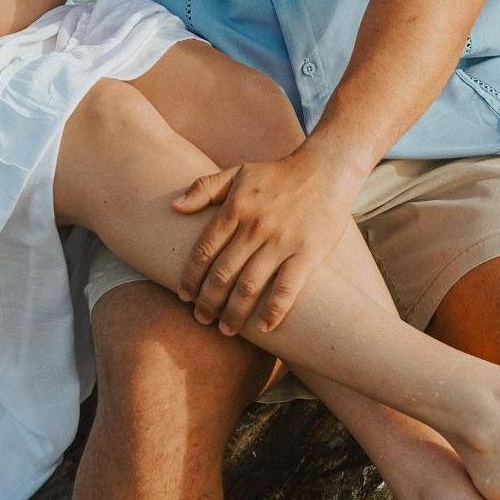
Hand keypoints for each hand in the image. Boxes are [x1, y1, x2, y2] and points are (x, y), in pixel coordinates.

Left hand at [171, 151, 357, 335]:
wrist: (325, 170)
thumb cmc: (277, 175)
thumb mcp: (237, 173)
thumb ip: (204, 188)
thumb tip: (174, 207)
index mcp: (235, 208)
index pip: (203, 250)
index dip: (190, 277)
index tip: (183, 296)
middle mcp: (255, 227)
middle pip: (222, 273)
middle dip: (208, 301)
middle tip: (201, 319)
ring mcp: (282, 241)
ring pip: (249, 286)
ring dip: (234, 313)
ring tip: (225, 329)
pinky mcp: (308, 253)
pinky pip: (287, 289)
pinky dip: (273, 311)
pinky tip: (264, 328)